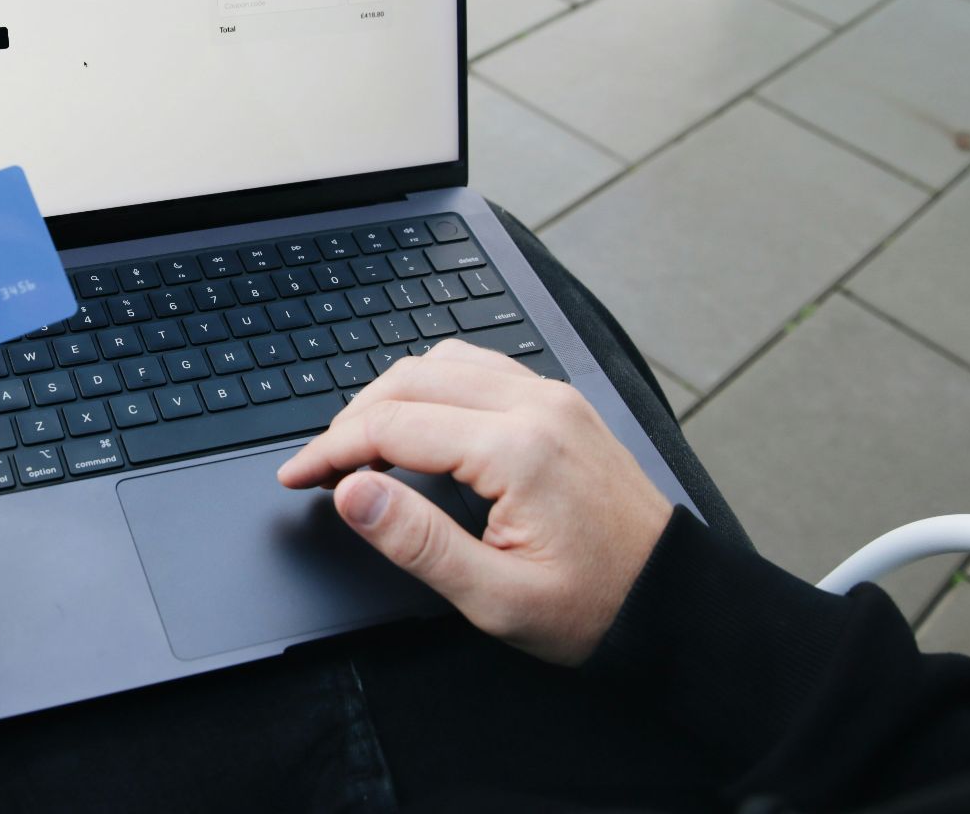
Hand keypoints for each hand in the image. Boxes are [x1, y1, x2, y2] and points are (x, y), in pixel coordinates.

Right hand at [277, 340, 671, 665]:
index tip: (296, 476)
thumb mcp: (496, 598)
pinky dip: (432, 385)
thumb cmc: (594, 607)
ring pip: (441, 362)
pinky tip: (418, 421)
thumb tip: (352, 493)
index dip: (330, 451)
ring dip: (390, 396)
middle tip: (320, 467)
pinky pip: (479, 366)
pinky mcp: (560, 402)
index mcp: (517, 451)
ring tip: (360, 447)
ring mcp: (552, 396)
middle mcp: (535, 406)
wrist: (673, 600)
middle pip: (409, 382)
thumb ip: (417, 540)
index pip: (392, 426)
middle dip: (351, 420)